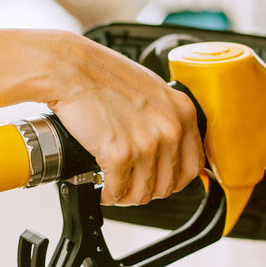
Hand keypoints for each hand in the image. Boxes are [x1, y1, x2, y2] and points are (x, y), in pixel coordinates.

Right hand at [44, 34, 204, 205]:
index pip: (193, 164)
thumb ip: (166, 117)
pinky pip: (118, 191)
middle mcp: (170, 129)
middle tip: (133, 185)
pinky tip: (102, 186)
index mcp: (182, 112)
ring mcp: (147, 144)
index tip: (163, 181)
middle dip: (148, 190)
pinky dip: (109, 194)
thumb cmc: (104, 75)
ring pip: (144, 193)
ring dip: (127, 196)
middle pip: (168, 184)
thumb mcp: (152, 91)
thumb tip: (167, 143)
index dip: (176, 180)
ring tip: (116, 188)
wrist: (72, 69)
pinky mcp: (120, 155)